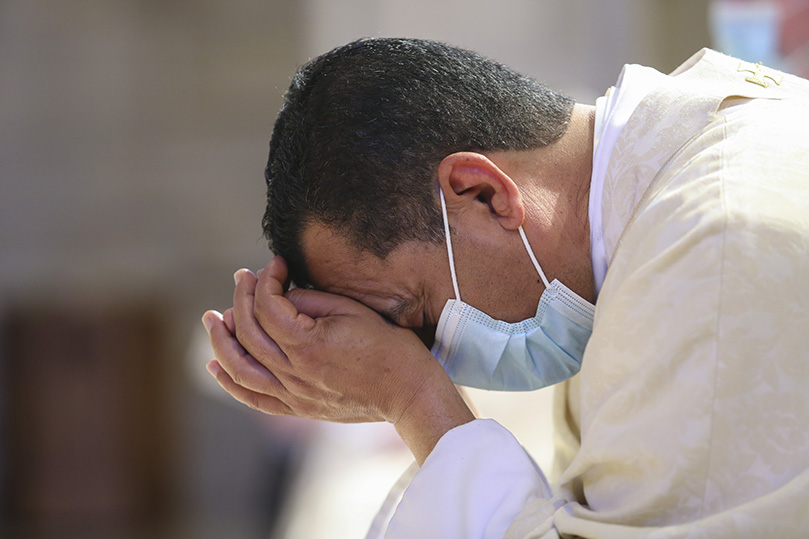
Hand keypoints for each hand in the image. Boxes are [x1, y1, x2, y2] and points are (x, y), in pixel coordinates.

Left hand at [203, 257, 473, 462]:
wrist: (408, 392)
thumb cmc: (388, 347)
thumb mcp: (353, 312)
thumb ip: (312, 301)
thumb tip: (283, 294)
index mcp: (307, 343)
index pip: (267, 305)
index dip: (267, 278)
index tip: (276, 264)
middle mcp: (293, 372)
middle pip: (248, 332)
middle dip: (240, 298)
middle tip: (241, 277)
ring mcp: (293, 394)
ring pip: (240, 368)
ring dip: (221, 341)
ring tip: (211, 319)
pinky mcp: (298, 408)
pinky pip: (253, 398)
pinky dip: (230, 382)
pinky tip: (215, 365)